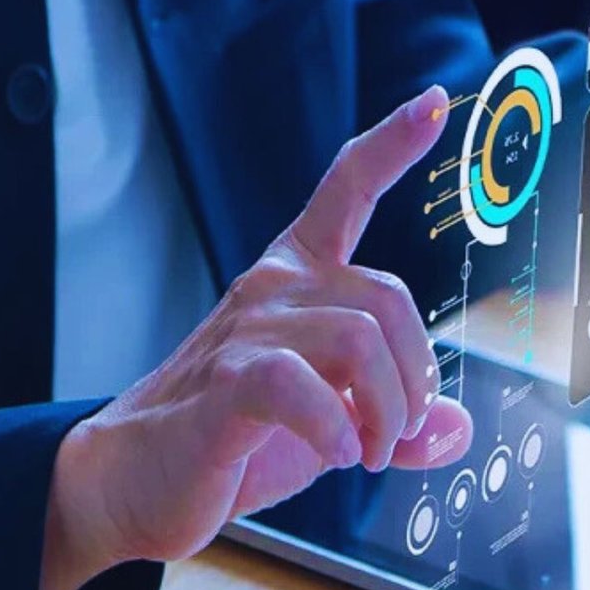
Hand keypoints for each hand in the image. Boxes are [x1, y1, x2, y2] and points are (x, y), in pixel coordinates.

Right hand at [39, 86, 472, 589]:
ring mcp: (244, 328)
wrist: (133, 486)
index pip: (346, 190)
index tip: (434, 103)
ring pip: (358, 338)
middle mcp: (272, 287)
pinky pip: (300, 382)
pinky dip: (334, 427)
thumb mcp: (331, 428)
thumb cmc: (231, 445)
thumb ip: (394, 424)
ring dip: (384, 411)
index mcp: (297, 280)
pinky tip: (336, 454)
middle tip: (399, 433)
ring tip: (366, 452)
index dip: (392, 144)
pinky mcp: (223, 380)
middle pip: (387, 296)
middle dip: (414, 377)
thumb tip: (457, 430)